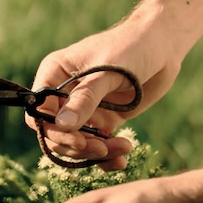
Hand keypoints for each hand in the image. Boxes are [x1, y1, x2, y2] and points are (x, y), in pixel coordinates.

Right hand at [27, 0, 202, 168]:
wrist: (163, 44)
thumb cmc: (131, 47)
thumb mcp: (108, 71)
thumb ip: (86, 99)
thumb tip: (62, 126)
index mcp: (55, 73)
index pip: (39, 111)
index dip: (52, 131)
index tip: (78, 140)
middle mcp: (65, 92)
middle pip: (56, 133)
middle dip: (77, 146)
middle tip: (103, 149)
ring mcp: (85, 108)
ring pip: (77, 143)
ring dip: (95, 154)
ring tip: (122, 149)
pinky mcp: (104, 119)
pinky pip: (98, 144)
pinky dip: (107, 156)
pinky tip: (122, 158)